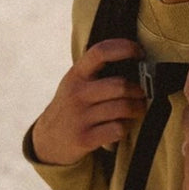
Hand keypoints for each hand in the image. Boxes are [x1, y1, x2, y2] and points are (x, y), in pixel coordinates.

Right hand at [31, 39, 147, 165]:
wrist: (47, 142)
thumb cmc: (72, 107)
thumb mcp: (75, 85)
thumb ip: (96, 73)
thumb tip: (136, 63)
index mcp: (76, 75)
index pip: (100, 52)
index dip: (124, 47)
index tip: (140, 52)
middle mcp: (77, 94)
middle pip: (121, 85)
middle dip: (139, 90)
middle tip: (141, 95)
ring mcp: (80, 117)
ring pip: (124, 108)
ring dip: (137, 109)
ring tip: (136, 110)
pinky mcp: (84, 138)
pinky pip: (118, 129)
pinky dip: (126, 128)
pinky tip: (122, 127)